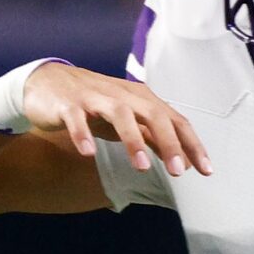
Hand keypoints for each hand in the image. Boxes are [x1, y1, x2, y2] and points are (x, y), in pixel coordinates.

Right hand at [20, 66, 212, 180]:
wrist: (47, 83)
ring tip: (141, 167)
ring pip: (120, 114)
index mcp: (140, 99)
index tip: (205, 170)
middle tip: (178, 170)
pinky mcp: (69, 104)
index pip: (174, 119)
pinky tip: (88, 152)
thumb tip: (180, 156)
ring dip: (132, 139)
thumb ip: (151, 135)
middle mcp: (122, 95)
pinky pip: (77, 119)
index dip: (191, 144)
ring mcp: (95, 98)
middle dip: (168, 142)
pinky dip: (83, 134)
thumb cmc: (92, 104)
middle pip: (153, 114)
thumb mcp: (127, 119)